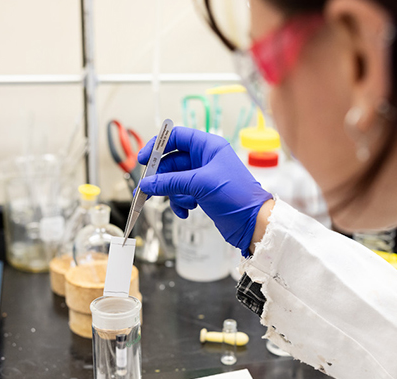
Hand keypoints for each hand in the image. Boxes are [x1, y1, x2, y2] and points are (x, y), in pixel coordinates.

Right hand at [137, 127, 272, 255]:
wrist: (253, 223)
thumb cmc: (237, 197)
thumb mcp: (200, 184)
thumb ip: (171, 182)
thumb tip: (147, 183)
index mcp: (208, 146)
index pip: (176, 137)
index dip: (157, 146)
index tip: (143, 159)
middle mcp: (206, 158)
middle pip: (171, 162)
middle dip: (161, 178)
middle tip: (148, 190)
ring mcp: (204, 176)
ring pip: (174, 180)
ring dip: (174, 194)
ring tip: (184, 204)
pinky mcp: (203, 193)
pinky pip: (182, 194)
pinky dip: (180, 203)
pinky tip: (187, 212)